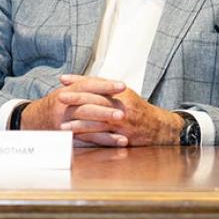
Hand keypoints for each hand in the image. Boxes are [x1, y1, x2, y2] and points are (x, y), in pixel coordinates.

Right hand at [19, 75, 128, 145]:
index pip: (88, 86)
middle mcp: (64, 108)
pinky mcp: (66, 138)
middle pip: (87, 108)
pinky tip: (117, 143)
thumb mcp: (68, 91)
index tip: (123, 86)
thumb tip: (113, 84)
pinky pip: (86, 142)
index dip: (106, 86)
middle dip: (106, 111)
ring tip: (125, 134)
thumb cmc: (57, 103)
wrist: (33, 119)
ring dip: (106, 131)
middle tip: (124, 113)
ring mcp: (64, 124)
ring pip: (86, 127)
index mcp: (67, 93)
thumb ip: (88, 87)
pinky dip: (103, 143)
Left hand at [54, 75, 182, 146]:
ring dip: (79, 123)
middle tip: (59, 97)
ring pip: (99, 121)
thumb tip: (80, 80)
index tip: (63, 80)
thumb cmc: (137, 110)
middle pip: (97, 100)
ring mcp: (123, 123)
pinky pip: (104, 138)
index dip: (80, 81)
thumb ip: (104, 87)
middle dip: (77, 98)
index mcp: (122, 93)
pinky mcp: (123, 138)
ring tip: (62, 124)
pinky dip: (90, 138)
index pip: (99, 84)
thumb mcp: (124, 94)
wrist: (159, 128)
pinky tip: (77, 139)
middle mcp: (123, 106)